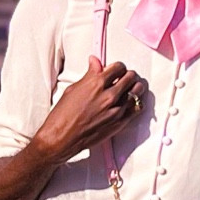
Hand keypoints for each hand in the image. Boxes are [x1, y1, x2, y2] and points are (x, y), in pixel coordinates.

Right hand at [33, 57, 147, 162]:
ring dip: (135, 87)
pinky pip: (137, 108)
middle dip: (128, 75)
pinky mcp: (120, 123)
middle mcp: (109, 95)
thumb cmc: (63, 115)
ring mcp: (116, 110)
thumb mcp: (73, 89)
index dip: (118, 67)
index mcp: (96, 84)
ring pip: (137, 91)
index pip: (118, 67)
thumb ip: (89, 75)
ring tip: (131, 88)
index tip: (117, 70)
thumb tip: (95, 62)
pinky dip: (136, 102)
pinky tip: (131, 102)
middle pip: (130, 77)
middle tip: (125, 78)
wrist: (61, 138)